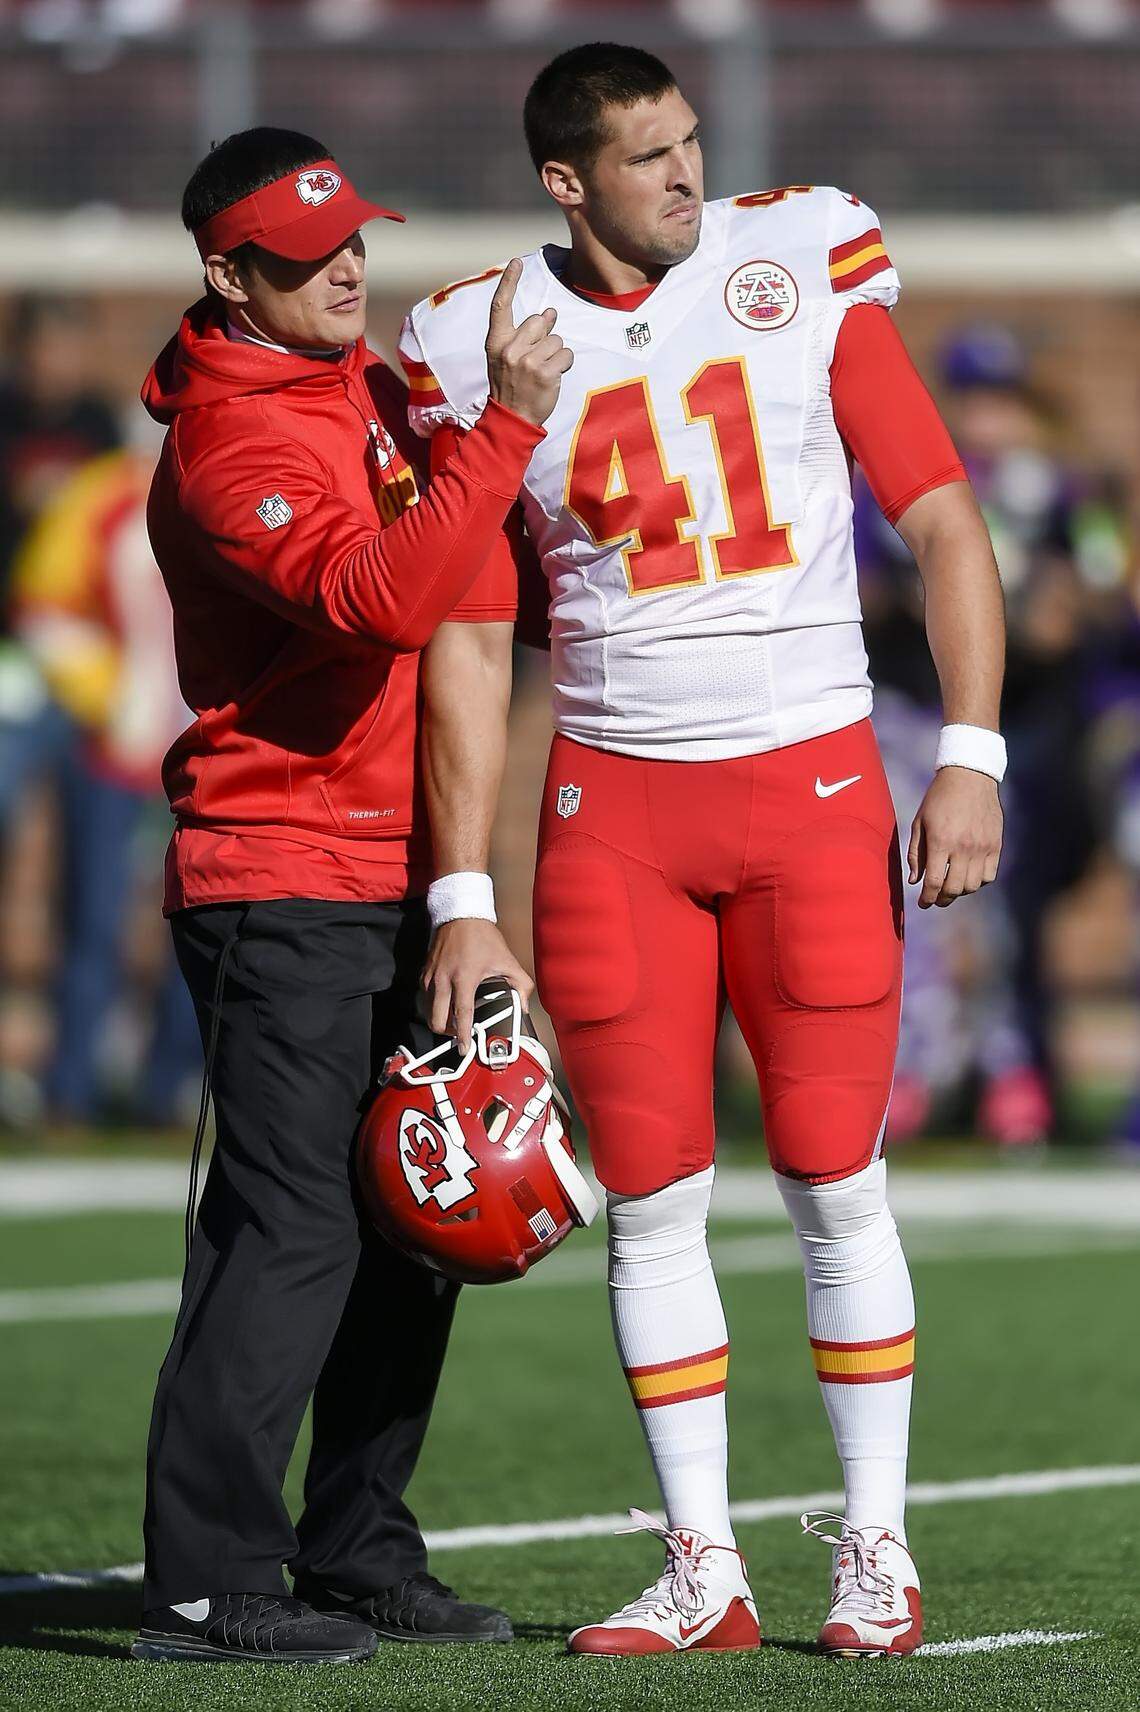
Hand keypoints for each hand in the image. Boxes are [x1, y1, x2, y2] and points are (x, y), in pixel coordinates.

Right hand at [423, 918, 534, 1051]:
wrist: (461, 914)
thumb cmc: (482, 936)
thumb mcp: (507, 960)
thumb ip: (521, 985)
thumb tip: (524, 1006)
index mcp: (464, 978)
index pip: (461, 1015)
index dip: (463, 1036)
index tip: (465, 1048)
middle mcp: (444, 979)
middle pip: (436, 1020)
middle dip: (447, 1033)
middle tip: (459, 1034)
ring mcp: (431, 976)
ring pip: (429, 1010)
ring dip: (441, 1019)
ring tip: (455, 1019)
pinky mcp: (424, 972)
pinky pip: (426, 997)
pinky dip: (435, 1004)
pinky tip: (448, 1001)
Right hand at [485, 257, 573, 426]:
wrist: (511, 419)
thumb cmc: (510, 386)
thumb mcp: (507, 358)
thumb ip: (525, 335)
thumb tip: (550, 312)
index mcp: (496, 342)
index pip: (500, 306)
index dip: (508, 282)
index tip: (515, 262)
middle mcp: (510, 349)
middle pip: (539, 322)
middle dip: (544, 336)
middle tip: (536, 358)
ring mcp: (527, 361)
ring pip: (556, 339)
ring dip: (555, 354)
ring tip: (542, 371)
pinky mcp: (545, 373)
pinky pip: (566, 355)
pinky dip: (564, 364)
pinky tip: (552, 376)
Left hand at [908, 767, 1002, 907]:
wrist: (969, 776)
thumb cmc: (938, 798)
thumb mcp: (919, 822)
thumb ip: (915, 853)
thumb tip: (915, 881)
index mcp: (940, 841)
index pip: (934, 882)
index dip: (927, 898)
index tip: (923, 903)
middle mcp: (963, 847)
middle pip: (954, 888)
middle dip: (942, 899)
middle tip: (936, 899)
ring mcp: (982, 847)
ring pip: (973, 886)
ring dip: (960, 891)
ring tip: (951, 886)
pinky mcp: (996, 845)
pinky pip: (989, 875)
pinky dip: (978, 882)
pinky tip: (969, 875)